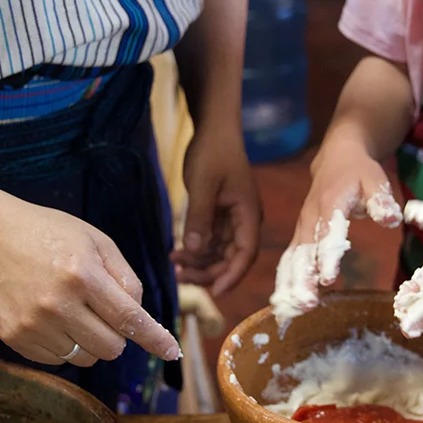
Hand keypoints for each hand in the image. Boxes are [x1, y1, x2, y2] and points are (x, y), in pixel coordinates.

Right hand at [0, 194, 180, 368]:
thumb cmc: (51, 234)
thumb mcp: (96, 240)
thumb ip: (125, 277)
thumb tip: (140, 316)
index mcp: (83, 274)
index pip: (128, 318)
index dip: (154, 338)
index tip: (173, 351)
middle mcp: (58, 304)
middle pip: (110, 347)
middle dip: (118, 335)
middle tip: (105, 311)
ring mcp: (33, 324)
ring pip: (85, 358)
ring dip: (91, 341)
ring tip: (74, 309)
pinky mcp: (14, 338)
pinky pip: (57, 360)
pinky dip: (65, 345)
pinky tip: (53, 316)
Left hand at [171, 129, 260, 297]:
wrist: (214, 129)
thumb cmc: (213, 153)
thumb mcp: (203, 184)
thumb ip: (199, 218)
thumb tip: (194, 251)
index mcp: (248, 214)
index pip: (246, 253)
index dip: (232, 275)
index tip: (214, 292)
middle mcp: (244, 220)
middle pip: (232, 258)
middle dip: (209, 272)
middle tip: (180, 277)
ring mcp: (232, 218)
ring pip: (219, 252)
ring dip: (199, 262)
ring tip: (174, 264)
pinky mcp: (220, 215)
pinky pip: (210, 240)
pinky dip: (195, 249)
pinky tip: (176, 252)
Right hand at [272, 131, 402, 326]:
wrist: (336, 158)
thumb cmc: (359, 172)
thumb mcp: (375, 179)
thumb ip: (381, 199)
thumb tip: (391, 219)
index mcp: (330, 202)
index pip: (328, 232)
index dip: (328, 256)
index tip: (328, 280)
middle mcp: (310, 217)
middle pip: (304, 251)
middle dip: (303, 279)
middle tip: (307, 304)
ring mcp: (302, 227)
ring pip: (291, 258)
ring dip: (290, 284)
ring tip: (291, 311)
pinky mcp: (299, 236)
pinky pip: (289, 260)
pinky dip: (285, 282)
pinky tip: (284, 304)